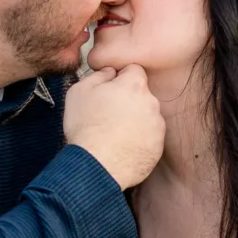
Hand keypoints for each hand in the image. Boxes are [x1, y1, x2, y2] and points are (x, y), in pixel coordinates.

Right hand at [64, 65, 164, 189]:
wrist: (97, 166)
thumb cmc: (85, 128)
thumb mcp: (78, 92)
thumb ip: (98, 75)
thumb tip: (110, 72)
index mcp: (134, 85)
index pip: (134, 70)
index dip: (121, 77)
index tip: (110, 89)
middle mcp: (151, 103)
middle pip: (141, 94)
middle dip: (128, 100)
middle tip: (108, 114)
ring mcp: (157, 126)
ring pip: (146, 116)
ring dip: (134, 120)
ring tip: (114, 134)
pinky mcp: (158, 146)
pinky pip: (149, 137)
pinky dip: (138, 140)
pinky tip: (122, 147)